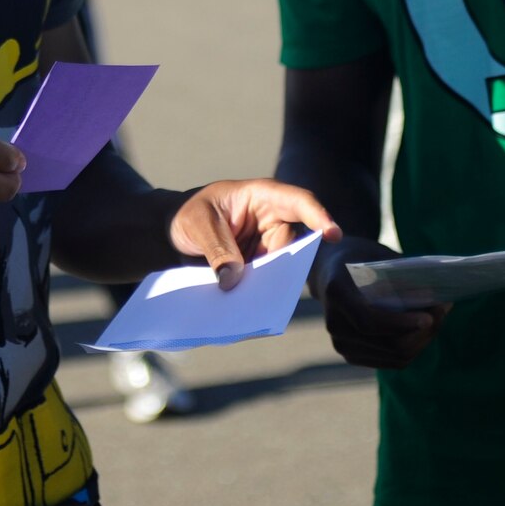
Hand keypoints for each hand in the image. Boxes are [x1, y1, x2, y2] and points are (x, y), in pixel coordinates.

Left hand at [168, 179, 340, 289]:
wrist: (172, 232)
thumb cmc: (187, 215)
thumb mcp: (198, 225)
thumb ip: (217, 249)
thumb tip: (234, 280)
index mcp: (261, 197)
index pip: (297, 202)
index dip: (318, 216)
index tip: (332, 234)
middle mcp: (271, 222)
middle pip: (291, 245)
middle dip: (284, 267)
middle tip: (269, 287)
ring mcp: (265, 247)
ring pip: (280, 269)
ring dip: (269, 285)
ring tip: (251, 303)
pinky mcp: (257, 268)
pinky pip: (265, 283)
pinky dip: (257, 294)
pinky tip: (243, 309)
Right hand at [311, 237, 448, 369]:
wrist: (331, 272)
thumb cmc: (361, 258)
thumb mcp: (379, 257)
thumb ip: (403, 276)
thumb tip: (435, 295)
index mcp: (336, 293)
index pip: (369, 321)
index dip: (402, 323)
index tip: (429, 317)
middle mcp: (334, 324)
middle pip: (389, 344)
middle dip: (423, 333)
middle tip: (442, 311)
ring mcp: (342, 344)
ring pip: (396, 356)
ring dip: (423, 340)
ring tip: (437, 317)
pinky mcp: (353, 356)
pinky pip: (394, 361)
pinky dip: (415, 347)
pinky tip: (424, 328)